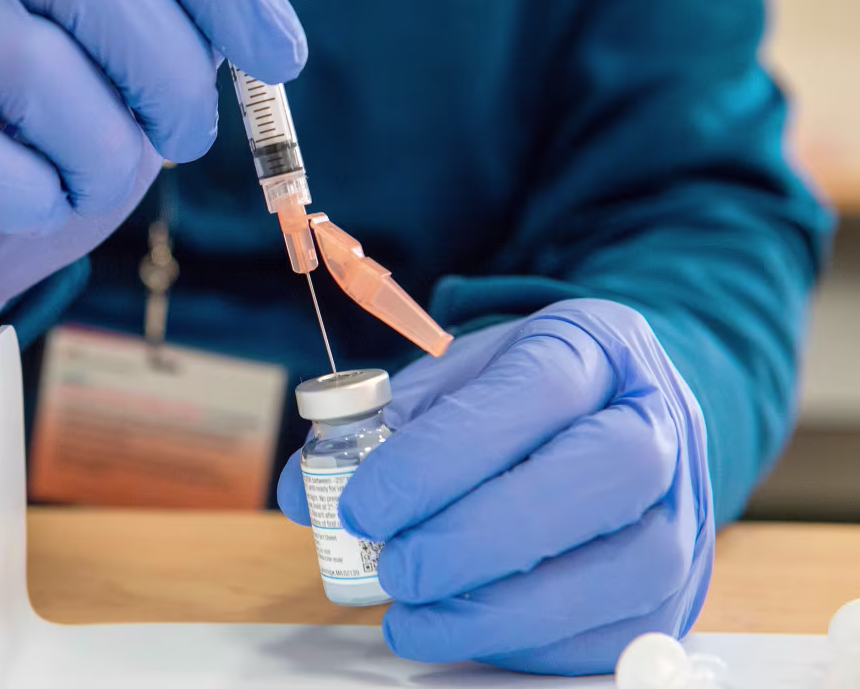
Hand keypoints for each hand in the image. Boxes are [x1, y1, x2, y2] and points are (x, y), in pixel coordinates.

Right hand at [0, 0, 309, 351]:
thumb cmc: (33, 152)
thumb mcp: (134, 81)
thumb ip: (199, 8)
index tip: (282, 55)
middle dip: (170, 82)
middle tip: (178, 143)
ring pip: (43, 74)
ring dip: (96, 163)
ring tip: (77, 185)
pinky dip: (23, 204)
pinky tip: (9, 206)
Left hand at [278, 298, 714, 674]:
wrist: (619, 419)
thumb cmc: (523, 401)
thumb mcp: (455, 380)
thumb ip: (381, 425)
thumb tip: (305, 492)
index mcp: (597, 347)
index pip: (535, 390)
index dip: (443, 454)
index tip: (362, 503)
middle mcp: (660, 421)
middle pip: (600, 473)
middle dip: (480, 534)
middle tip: (393, 568)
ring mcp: (683, 508)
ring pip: (622, 565)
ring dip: (502, 606)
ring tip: (413, 615)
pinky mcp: (678, 586)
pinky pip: (618, 630)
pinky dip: (529, 641)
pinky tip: (464, 627)